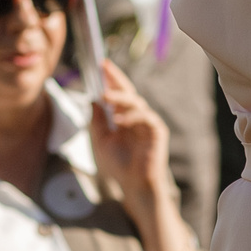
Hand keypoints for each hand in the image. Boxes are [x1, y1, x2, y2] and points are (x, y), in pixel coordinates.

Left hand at [87, 60, 173, 205]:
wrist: (133, 185)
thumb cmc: (119, 165)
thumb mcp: (101, 141)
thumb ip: (97, 121)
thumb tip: (93, 100)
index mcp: (124, 118)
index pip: (118, 94)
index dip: (111, 79)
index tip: (101, 65)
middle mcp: (137, 117)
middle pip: (129, 92)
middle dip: (117, 79)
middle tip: (105, 68)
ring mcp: (148, 123)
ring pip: (136, 102)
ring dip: (120, 98)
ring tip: (105, 97)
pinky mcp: (157, 131)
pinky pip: (145, 117)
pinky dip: (132, 116)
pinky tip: (119, 120)